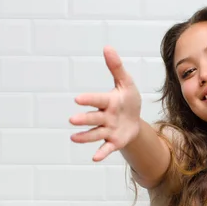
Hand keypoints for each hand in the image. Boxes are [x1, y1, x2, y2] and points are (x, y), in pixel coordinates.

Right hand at [69, 46, 141, 161]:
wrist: (135, 121)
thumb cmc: (128, 100)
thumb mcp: (126, 83)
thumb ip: (116, 67)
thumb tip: (107, 47)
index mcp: (108, 101)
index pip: (97, 100)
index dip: (89, 100)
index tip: (78, 99)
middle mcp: (105, 116)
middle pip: (93, 118)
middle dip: (84, 119)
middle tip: (72, 120)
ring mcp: (108, 130)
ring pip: (96, 133)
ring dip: (85, 136)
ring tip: (74, 138)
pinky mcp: (113, 142)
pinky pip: (106, 148)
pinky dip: (101, 152)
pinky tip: (94, 158)